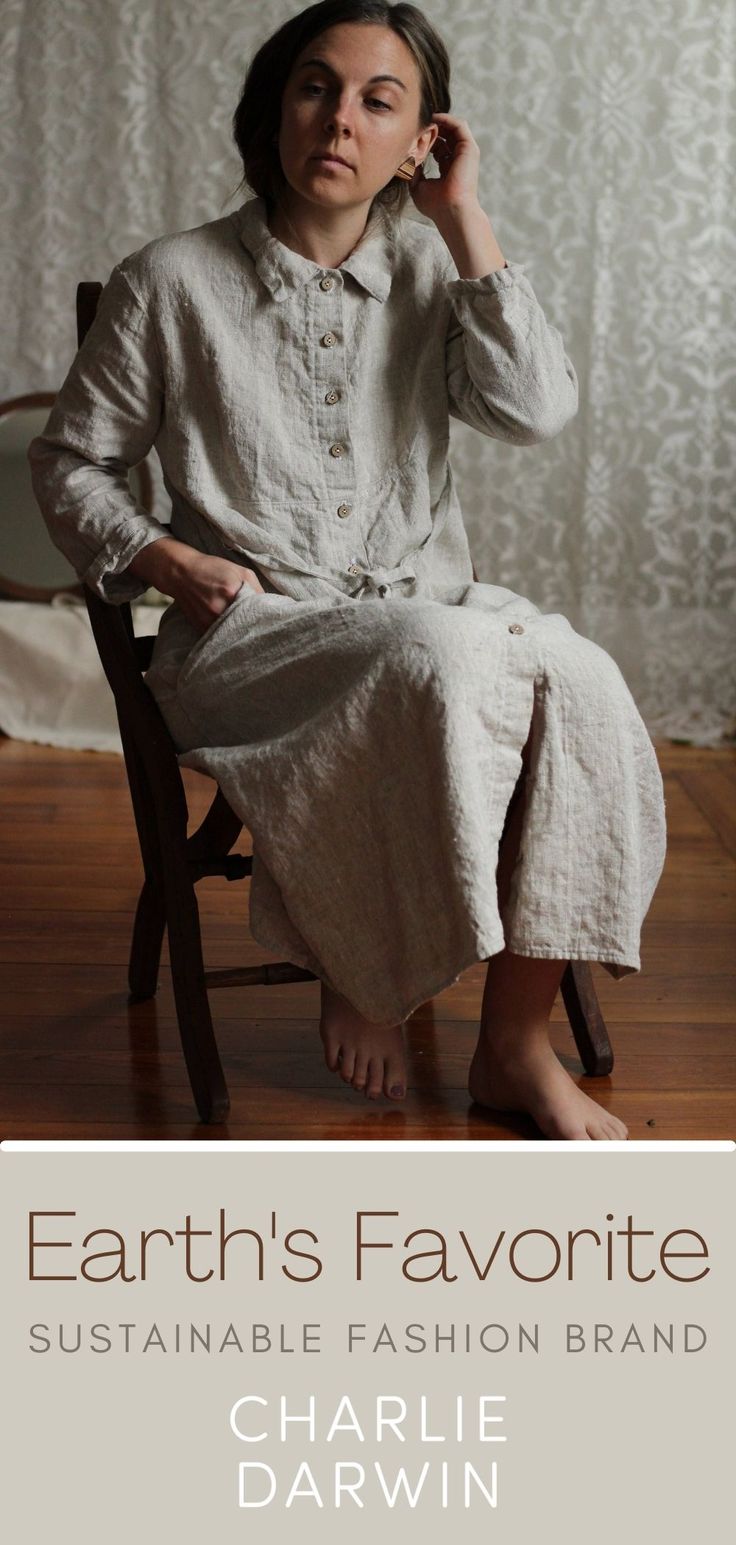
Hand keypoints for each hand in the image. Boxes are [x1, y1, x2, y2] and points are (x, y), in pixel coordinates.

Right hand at [129, 537, 263, 633]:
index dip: (266, 617)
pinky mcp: (201, 629)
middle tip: (264, 628)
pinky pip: (221, 637)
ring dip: (243, 633)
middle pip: (247, 626)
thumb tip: (273, 606)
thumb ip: (257, 588)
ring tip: (249, 630)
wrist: (181, 573)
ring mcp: (209, 621)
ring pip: (235, 634)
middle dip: (255, 626)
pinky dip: (229, 635)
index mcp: (232, 591)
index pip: (258, 611)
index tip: (274, 621)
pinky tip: (233, 631)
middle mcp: (219, 608)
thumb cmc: (212, 569)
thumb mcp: (240, 571)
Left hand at [408, 112, 481, 221]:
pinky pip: (459, 125)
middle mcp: (458, 160)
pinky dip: (446, 119)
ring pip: (453, 128)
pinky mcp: (469, 148)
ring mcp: (465, 153)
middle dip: (432, 128)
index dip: (426, 140)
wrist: (451, 211)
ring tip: (423, 119)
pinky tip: (433, 118)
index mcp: (448, 169)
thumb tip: (408, 157)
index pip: (439, 148)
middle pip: (446, 136)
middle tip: (416, 123)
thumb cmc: (436, 205)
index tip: (412, 135)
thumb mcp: (418, 186)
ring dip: (438, 122)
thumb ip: (414, 171)